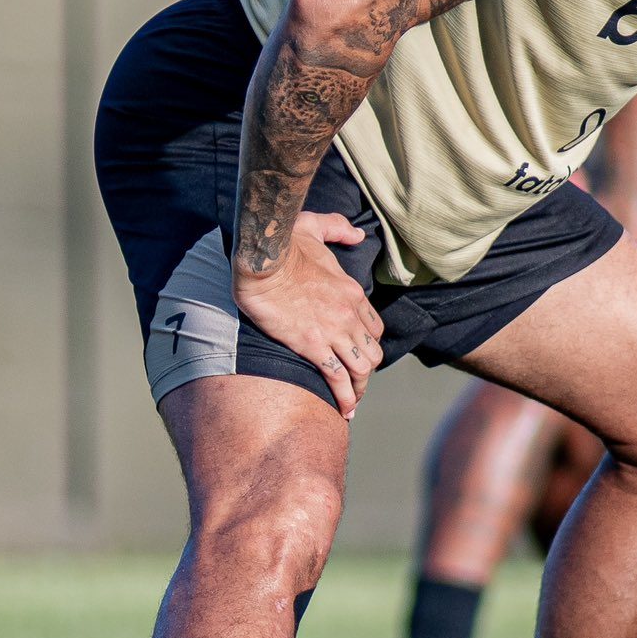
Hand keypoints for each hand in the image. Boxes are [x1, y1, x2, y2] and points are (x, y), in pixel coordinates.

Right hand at [232, 212, 385, 418]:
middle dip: (366, 370)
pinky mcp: (313, 345)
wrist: (263, 260)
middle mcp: (349, 314)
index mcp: (352, 291)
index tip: (358, 354)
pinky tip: (343, 410)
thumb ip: (338, 229)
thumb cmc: (285, 243)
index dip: (368, 343)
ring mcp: (333, 331)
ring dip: (359, 388)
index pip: (373, 326)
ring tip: (351, 404)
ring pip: (361, 368)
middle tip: (354, 383)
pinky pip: (337, 378)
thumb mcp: (314, 227)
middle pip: (372, 351)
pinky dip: (344, 397)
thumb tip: (357, 234)